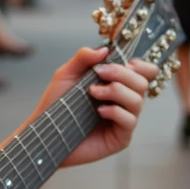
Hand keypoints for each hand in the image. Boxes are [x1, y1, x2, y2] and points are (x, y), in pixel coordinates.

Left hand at [29, 45, 158, 168]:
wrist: (44, 133)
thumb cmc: (56, 105)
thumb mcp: (66, 75)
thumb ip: (83, 58)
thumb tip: (105, 50)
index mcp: (118, 85)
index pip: (145, 73)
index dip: (142, 65)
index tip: (127, 62)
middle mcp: (124, 102)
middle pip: (142, 83)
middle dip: (122, 74)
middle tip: (100, 73)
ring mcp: (124, 120)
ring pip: (138, 101)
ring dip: (116, 91)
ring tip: (93, 92)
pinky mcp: (120, 138)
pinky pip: (130, 121)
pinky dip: (116, 111)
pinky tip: (99, 111)